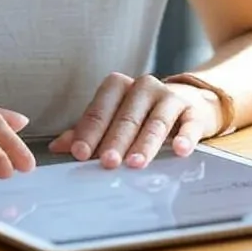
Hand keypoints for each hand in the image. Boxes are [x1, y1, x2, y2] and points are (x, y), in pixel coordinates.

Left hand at [48, 72, 222, 168]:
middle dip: (115, 140)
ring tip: (136, 163)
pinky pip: (189, 123)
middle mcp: (143, 87)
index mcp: (119, 87)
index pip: (100, 110)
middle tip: (107, 162)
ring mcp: (170, 97)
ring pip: (156, 120)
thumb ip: (88, 131)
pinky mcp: (193, 111)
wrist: (189, 102)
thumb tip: (58, 147)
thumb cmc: (142, 114)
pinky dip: (185, 136)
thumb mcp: (114, 119)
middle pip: (126, 116)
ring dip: (145, 143)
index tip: (79, 153)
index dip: (89, 132)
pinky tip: (180, 150)